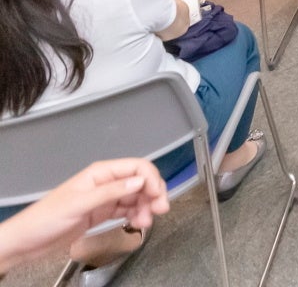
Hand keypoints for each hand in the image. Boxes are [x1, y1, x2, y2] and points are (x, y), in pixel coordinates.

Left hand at [0, 160, 168, 271]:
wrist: (27, 241)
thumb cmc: (47, 218)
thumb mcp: (79, 204)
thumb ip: (110, 192)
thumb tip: (139, 182)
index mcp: (100, 173)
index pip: (136, 167)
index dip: (151, 179)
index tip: (157, 196)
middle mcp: (106, 183)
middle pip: (140, 182)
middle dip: (153, 194)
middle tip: (160, 211)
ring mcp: (105, 198)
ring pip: (136, 197)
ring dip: (146, 207)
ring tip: (145, 222)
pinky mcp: (103, 213)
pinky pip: (128, 210)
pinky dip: (136, 215)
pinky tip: (137, 223)